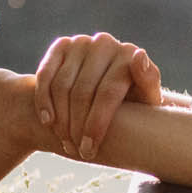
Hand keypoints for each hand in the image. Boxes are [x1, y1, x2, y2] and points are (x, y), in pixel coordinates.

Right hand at [34, 33, 163, 159]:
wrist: (113, 90)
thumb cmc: (134, 100)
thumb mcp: (146, 97)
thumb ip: (148, 80)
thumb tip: (138, 56)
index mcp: (129, 55)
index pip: (108, 93)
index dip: (96, 124)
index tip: (89, 150)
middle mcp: (106, 43)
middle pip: (83, 92)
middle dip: (77, 126)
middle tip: (76, 150)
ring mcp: (82, 42)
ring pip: (63, 85)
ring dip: (60, 118)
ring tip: (65, 141)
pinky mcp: (62, 46)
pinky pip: (46, 75)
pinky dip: (43, 99)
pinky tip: (48, 121)